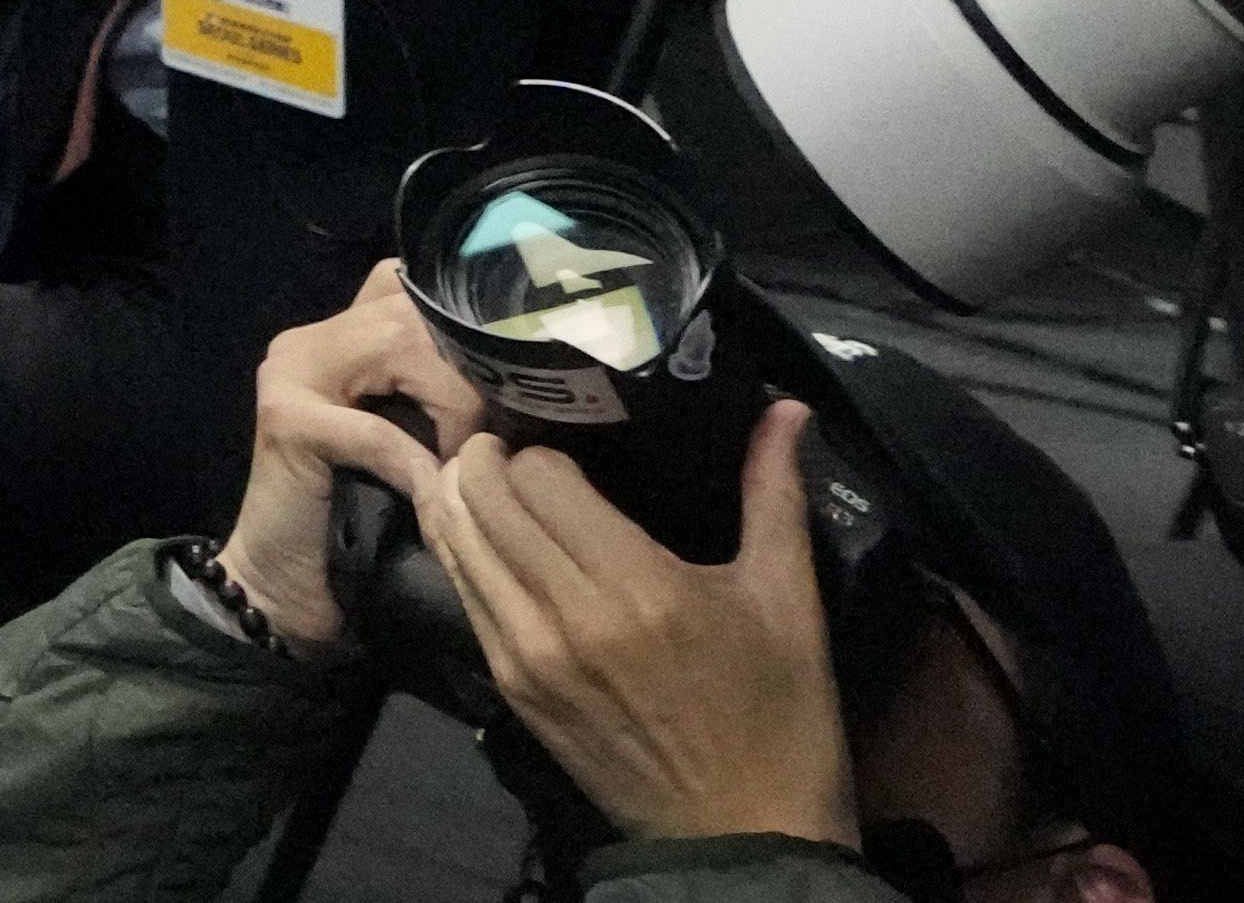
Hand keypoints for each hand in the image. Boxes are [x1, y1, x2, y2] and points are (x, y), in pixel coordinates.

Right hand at [216, 263, 486, 655]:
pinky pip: (376, 428)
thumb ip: (437, 397)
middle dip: (468, 365)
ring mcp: (290, 375)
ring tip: (468, 455)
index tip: (513, 384)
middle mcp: (309, 341)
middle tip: (502, 426)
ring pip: (396, 347)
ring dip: (450, 402)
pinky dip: (415, 460)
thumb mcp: (410, 443)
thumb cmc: (361, 522)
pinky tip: (431, 490)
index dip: (466, 328)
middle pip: (410, 310)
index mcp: (337, 338)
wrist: (287, 591)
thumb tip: (523, 372)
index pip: (410, 289)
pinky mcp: (287, 424)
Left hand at [414, 402, 863, 851]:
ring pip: (456, 540)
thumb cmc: (780, 714)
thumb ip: (775, 492)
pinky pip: (462, 594)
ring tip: (488, 473)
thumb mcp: (787, 600)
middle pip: (482, 496)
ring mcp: (528, 657)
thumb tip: (787, 406)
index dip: (545, 444)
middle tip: (515, 440)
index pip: (537, 475)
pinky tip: (484, 532)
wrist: (745, 836)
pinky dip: (462, 550)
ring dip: (463, 495)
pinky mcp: (511, 691)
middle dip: (490, 455)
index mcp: (638, 586)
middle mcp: (567, 616)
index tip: (567, 436)